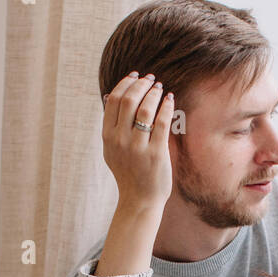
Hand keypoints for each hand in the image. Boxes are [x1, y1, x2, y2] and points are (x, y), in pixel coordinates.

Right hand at [101, 72, 173, 210]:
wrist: (139, 199)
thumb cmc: (128, 173)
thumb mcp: (111, 150)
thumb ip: (111, 125)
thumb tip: (111, 96)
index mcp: (108, 136)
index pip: (113, 100)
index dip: (125, 83)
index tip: (135, 76)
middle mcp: (120, 140)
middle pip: (129, 100)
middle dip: (141, 84)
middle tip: (151, 79)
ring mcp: (138, 147)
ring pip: (145, 109)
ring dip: (154, 93)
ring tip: (159, 88)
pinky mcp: (156, 153)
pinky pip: (162, 122)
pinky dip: (166, 106)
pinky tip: (169, 99)